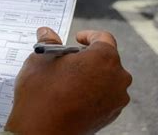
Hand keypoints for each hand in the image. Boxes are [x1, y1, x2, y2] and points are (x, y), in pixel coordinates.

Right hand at [5, 27, 131, 134]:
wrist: (42, 131)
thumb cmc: (42, 94)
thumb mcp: (40, 59)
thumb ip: (48, 41)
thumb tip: (46, 32)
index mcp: (104, 57)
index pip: (103, 38)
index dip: (88, 36)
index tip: (77, 39)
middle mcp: (118, 77)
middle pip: (106, 59)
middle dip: (88, 57)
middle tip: (67, 61)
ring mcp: (116, 99)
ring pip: (106, 79)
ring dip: (90, 75)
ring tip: (67, 80)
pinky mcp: (111, 115)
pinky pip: (104, 96)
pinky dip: (91, 92)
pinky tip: (72, 96)